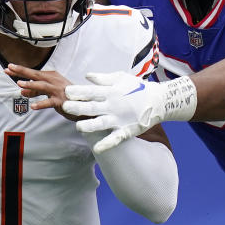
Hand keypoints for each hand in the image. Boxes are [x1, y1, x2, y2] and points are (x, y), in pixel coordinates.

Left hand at [6, 63, 81, 121]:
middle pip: (36, 75)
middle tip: (10, 68)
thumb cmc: (65, 96)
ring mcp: (58, 90)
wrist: (82, 104)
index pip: (33, 72)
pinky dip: (41, 104)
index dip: (20, 70)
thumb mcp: (48, 92)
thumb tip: (22, 90)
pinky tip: (33, 106)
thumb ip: (35, 91)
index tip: (8, 68)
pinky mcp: (61, 101)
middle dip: (22, 71)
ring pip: (42, 86)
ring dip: (31, 85)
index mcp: (51, 76)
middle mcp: (54, 80)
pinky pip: (49, 102)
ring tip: (20, 84)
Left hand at [63, 72, 195, 152]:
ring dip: (90, 126)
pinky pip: (115, 138)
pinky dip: (107, 144)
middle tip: (65, 106)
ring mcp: (119, 119)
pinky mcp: (126, 130)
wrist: (159, 100)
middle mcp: (113, 105)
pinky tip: (97, 149)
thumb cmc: (137, 88)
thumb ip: (103, 78)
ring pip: (101, 124)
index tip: (67, 92)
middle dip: (78, 107)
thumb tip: (87, 76)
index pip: (91, 92)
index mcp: (111, 92)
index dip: (79, 92)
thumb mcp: (121, 78)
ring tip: (79, 127)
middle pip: (93, 107)